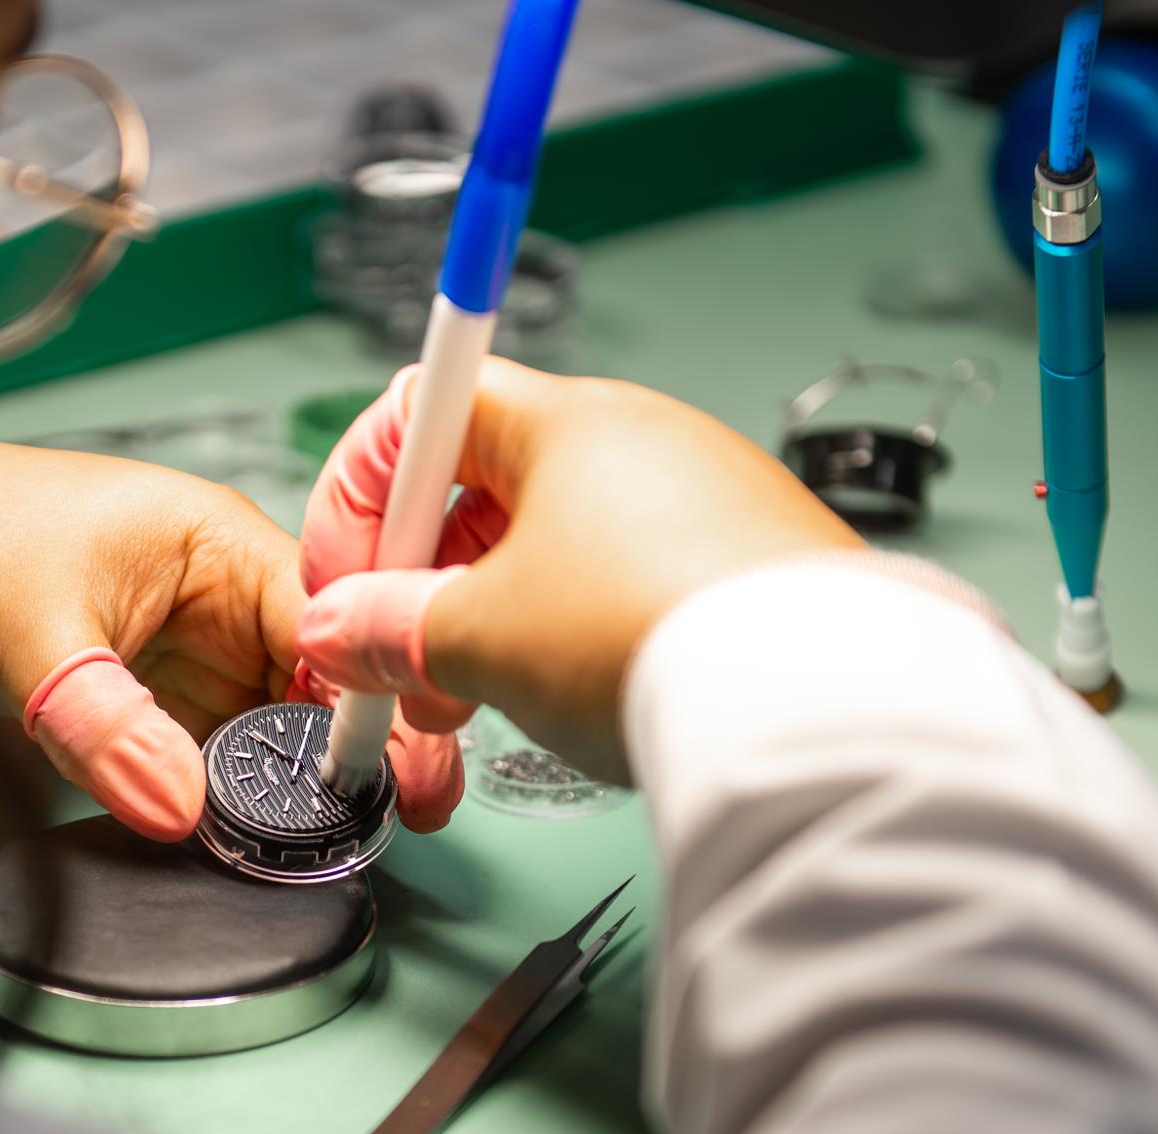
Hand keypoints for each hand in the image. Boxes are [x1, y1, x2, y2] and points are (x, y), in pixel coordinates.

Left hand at [0, 423, 459, 838]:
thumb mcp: (28, 636)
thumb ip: (106, 727)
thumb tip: (183, 810)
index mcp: (215, 542)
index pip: (330, 624)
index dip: (375, 701)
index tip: (404, 777)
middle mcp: (217, 589)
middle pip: (316, 680)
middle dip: (349, 752)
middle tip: (384, 828)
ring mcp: (186, 641)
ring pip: (271, 720)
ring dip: (294, 779)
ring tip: (324, 844)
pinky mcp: (150, 685)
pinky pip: (216, 742)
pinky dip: (235, 787)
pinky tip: (251, 831)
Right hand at [297, 360, 862, 779]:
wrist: (816, 702)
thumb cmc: (655, 634)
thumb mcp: (480, 637)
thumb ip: (391, 629)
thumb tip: (342, 629)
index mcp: (565, 418)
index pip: (425, 405)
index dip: (363, 489)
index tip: (348, 575)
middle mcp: (640, 438)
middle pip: (486, 486)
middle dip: (425, 581)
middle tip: (406, 666)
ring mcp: (703, 498)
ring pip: (557, 544)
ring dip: (496, 620)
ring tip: (487, 703)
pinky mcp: (748, 563)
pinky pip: (630, 582)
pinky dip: (579, 635)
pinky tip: (580, 700)